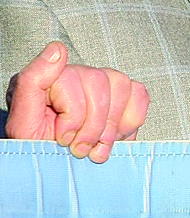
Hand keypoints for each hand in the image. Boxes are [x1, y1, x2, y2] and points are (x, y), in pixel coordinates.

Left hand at [5, 42, 149, 161]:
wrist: (56, 168)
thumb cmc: (39, 149)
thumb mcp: (22, 123)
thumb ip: (32, 81)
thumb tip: (58, 49)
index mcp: (47, 78)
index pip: (71, 80)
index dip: (72, 117)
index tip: (62, 140)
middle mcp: (74, 74)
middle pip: (100, 82)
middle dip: (94, 125)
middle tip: (81, 149)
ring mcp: (100, 82)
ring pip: (122, 86)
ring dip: (113, 124)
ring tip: (98, 146)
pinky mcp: (123, 95)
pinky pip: (140, 95)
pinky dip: (131, 121)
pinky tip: (114, 137)